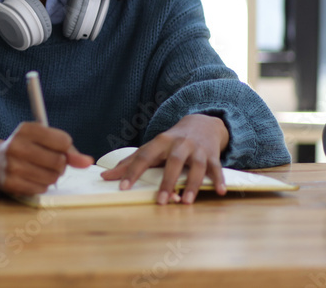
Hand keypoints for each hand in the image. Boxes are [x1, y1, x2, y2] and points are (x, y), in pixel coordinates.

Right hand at [0, 123, 93, 195]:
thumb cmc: (24, 148)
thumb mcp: (42, 140)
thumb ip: (68, 149)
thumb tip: (87, 162)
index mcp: (26, 129)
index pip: (63, 141)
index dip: (65, 148)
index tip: (57, 149)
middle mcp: (16, 145)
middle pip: (59, 161)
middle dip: (60, 165)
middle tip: (49, 162)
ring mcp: (12, 165)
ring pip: (52, 178)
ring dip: (51, 177)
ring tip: (39, 170)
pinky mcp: (10, 183)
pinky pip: (41, 189)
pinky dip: (40, 186)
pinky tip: (30, 178)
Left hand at [99, 114, 229, 204]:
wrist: (202, 123)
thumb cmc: (171, 141)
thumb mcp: (152, 147)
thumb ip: (131, 162)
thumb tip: (105, 176)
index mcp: (160, 142)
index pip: (144, 157)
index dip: (132, 172)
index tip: (123, 187)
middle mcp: (180, 144)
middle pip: (174, 162)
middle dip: (167, 181)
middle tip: (160, 201)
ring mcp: (198, 149)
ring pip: (197, 166)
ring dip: (192, 185)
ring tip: (186, 202)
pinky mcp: (213, 155)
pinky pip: (216, 168)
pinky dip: (219, 179)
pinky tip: (220, 192)